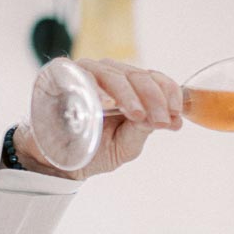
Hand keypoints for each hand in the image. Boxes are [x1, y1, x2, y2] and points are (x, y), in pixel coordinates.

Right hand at [12, 58, 183, 179]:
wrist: (56, 160)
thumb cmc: (93, 148)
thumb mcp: (127, 144)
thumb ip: (147, 128)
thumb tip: (174, 120)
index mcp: (130, 87)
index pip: (155, 78)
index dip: (169, 93)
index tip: (176, 114)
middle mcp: (111, 74)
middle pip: (139, 75)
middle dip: (154, 99)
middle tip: (161, 121)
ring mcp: (87, 72)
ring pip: (115, 74)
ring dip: (130, 95)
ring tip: (138, 115)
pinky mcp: (64, 75)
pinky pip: (83, 76)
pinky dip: (96, 87)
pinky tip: (104, 103)